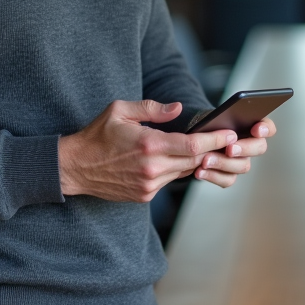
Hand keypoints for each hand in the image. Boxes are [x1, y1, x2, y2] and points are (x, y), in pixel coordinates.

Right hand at [58, 100, 237, 202]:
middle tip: (226, 140)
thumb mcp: (120, 110)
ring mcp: (149, 185)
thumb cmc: (97, 135)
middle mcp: (152, 168)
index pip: (192, 144)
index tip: (229, 134)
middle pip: (194, 160)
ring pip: (183, 172)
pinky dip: (175, 169)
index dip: (215, 140)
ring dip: (194, 160)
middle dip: (211, 150)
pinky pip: (169, 181)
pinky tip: (176, 159)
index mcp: (148, 145)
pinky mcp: (144, 195)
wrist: (75, 168)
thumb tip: (178, 108)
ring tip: (205, 147)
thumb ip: (152, 108)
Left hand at [193, 118, 276, 187]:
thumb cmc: (205, 125)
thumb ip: (220, 116)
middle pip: (259, 147)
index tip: (256, 130)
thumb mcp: (211, 117)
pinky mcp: (229, 174)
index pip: (267, 127)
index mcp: (250, 125)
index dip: (265, 128)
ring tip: (205, 160)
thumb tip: (216, 120)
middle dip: (245, 148)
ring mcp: (240, 160)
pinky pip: (227, 179)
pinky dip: (213, 176)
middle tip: (229, 149)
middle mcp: (249, 144)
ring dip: (224, 163)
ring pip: (243, 165)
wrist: (193, 140)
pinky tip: (200, 171)